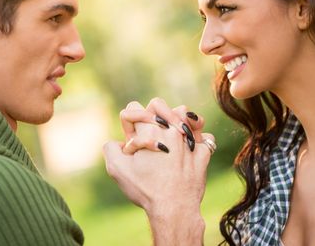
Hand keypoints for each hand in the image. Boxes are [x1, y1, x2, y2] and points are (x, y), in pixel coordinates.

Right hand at [103, 98, 214, 244]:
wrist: (174, 209)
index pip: (133, 108)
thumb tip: (118, 142)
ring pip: (184, 113)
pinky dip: (198, 139)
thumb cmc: (146, 189)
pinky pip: (204, 136)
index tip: (131, 139)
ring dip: (177, 119)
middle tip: (150, 135)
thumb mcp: (117, 169)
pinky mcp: (202, 152)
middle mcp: (170, 129)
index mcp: (148, 130)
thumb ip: (110, 148)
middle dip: (151, 115)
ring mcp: (189, 139)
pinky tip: (191, 148)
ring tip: (172, 135)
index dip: (129, 122)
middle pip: (158, 104)